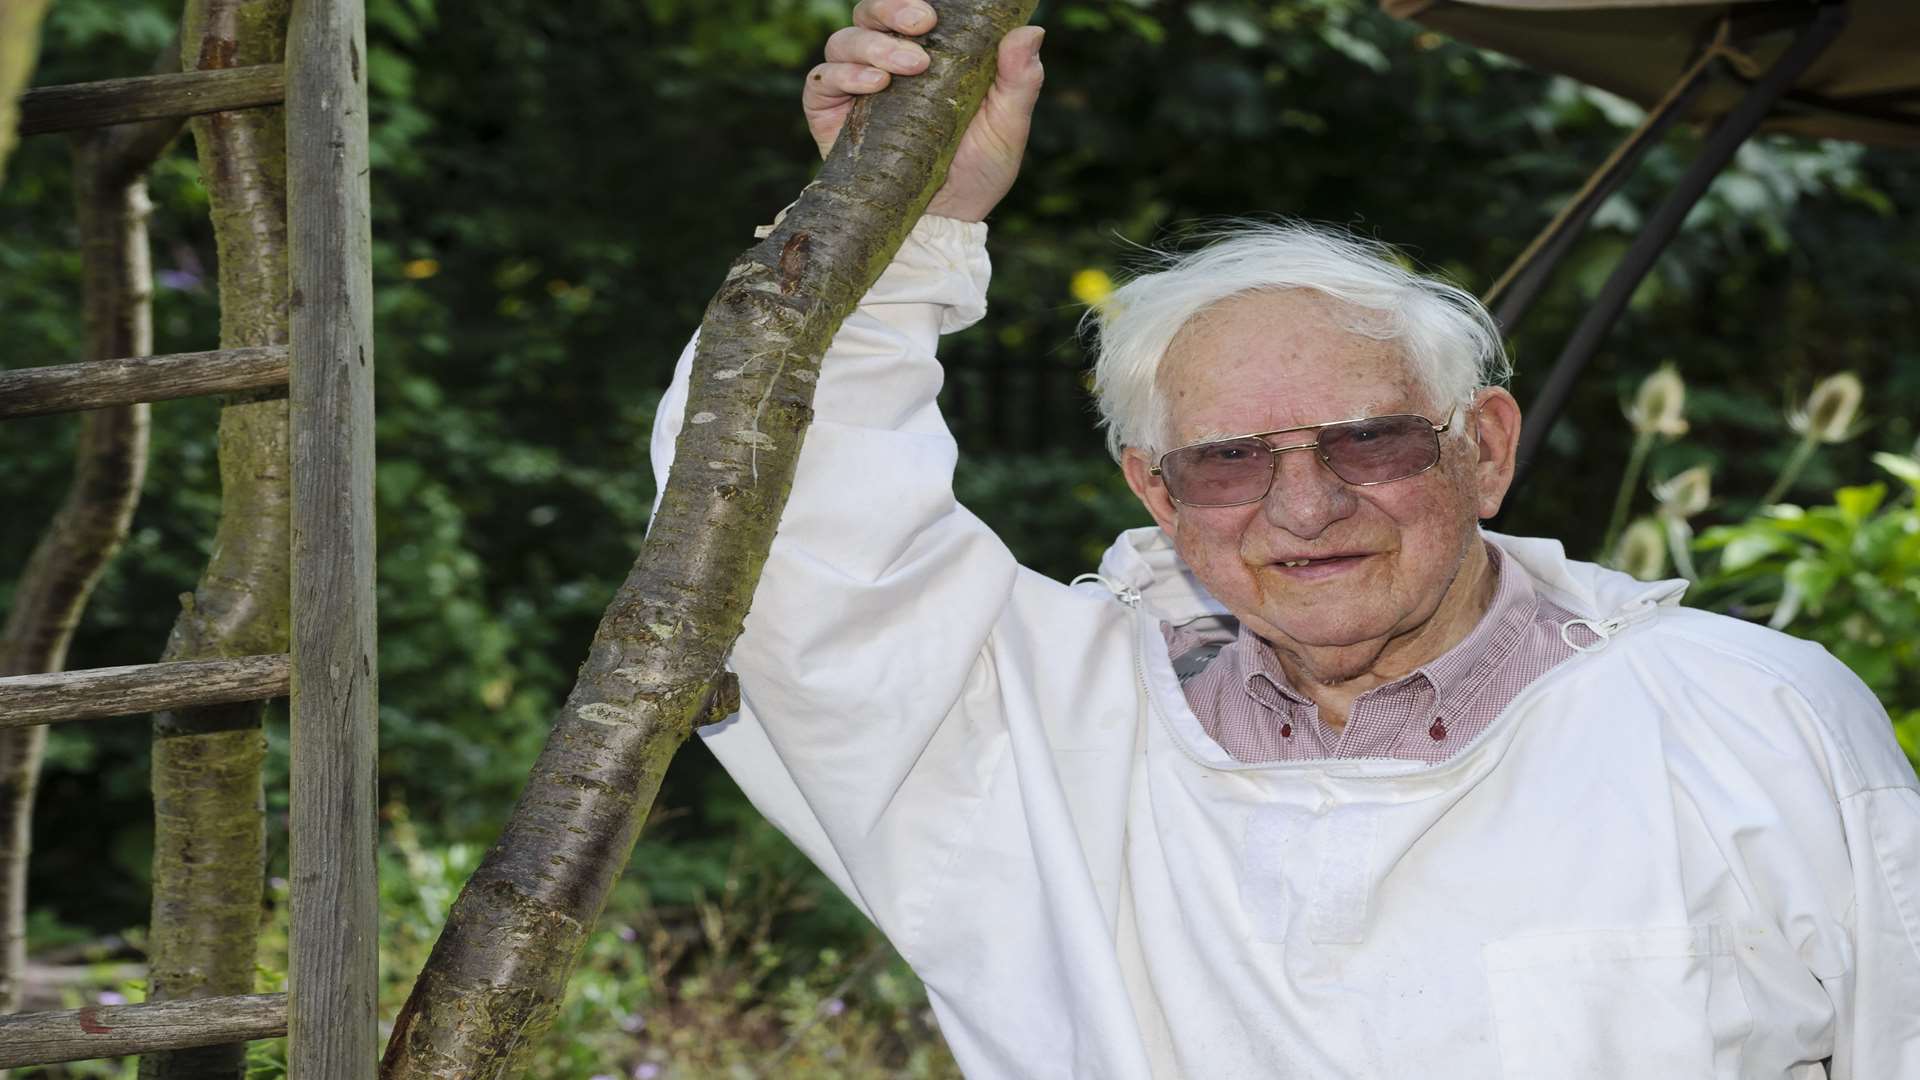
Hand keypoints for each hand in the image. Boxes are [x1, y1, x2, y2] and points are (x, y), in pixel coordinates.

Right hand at [803, 0, 1044, 222]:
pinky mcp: (831, 117)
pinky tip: (873, 85)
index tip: (935, 12)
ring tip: (904, 68)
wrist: (944, 224)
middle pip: (869, 13)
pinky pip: (820, 81)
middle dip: (890, 10)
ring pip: (844, 41)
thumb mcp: (1007, 126)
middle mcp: (887, 63)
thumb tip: (1032, 30)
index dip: (910, 0)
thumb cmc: (978, 172)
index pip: (908, 9)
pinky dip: (841, 75)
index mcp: (928, 54)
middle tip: (921, 25)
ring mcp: (855, 89)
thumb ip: (1019, 80)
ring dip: (873, 45)